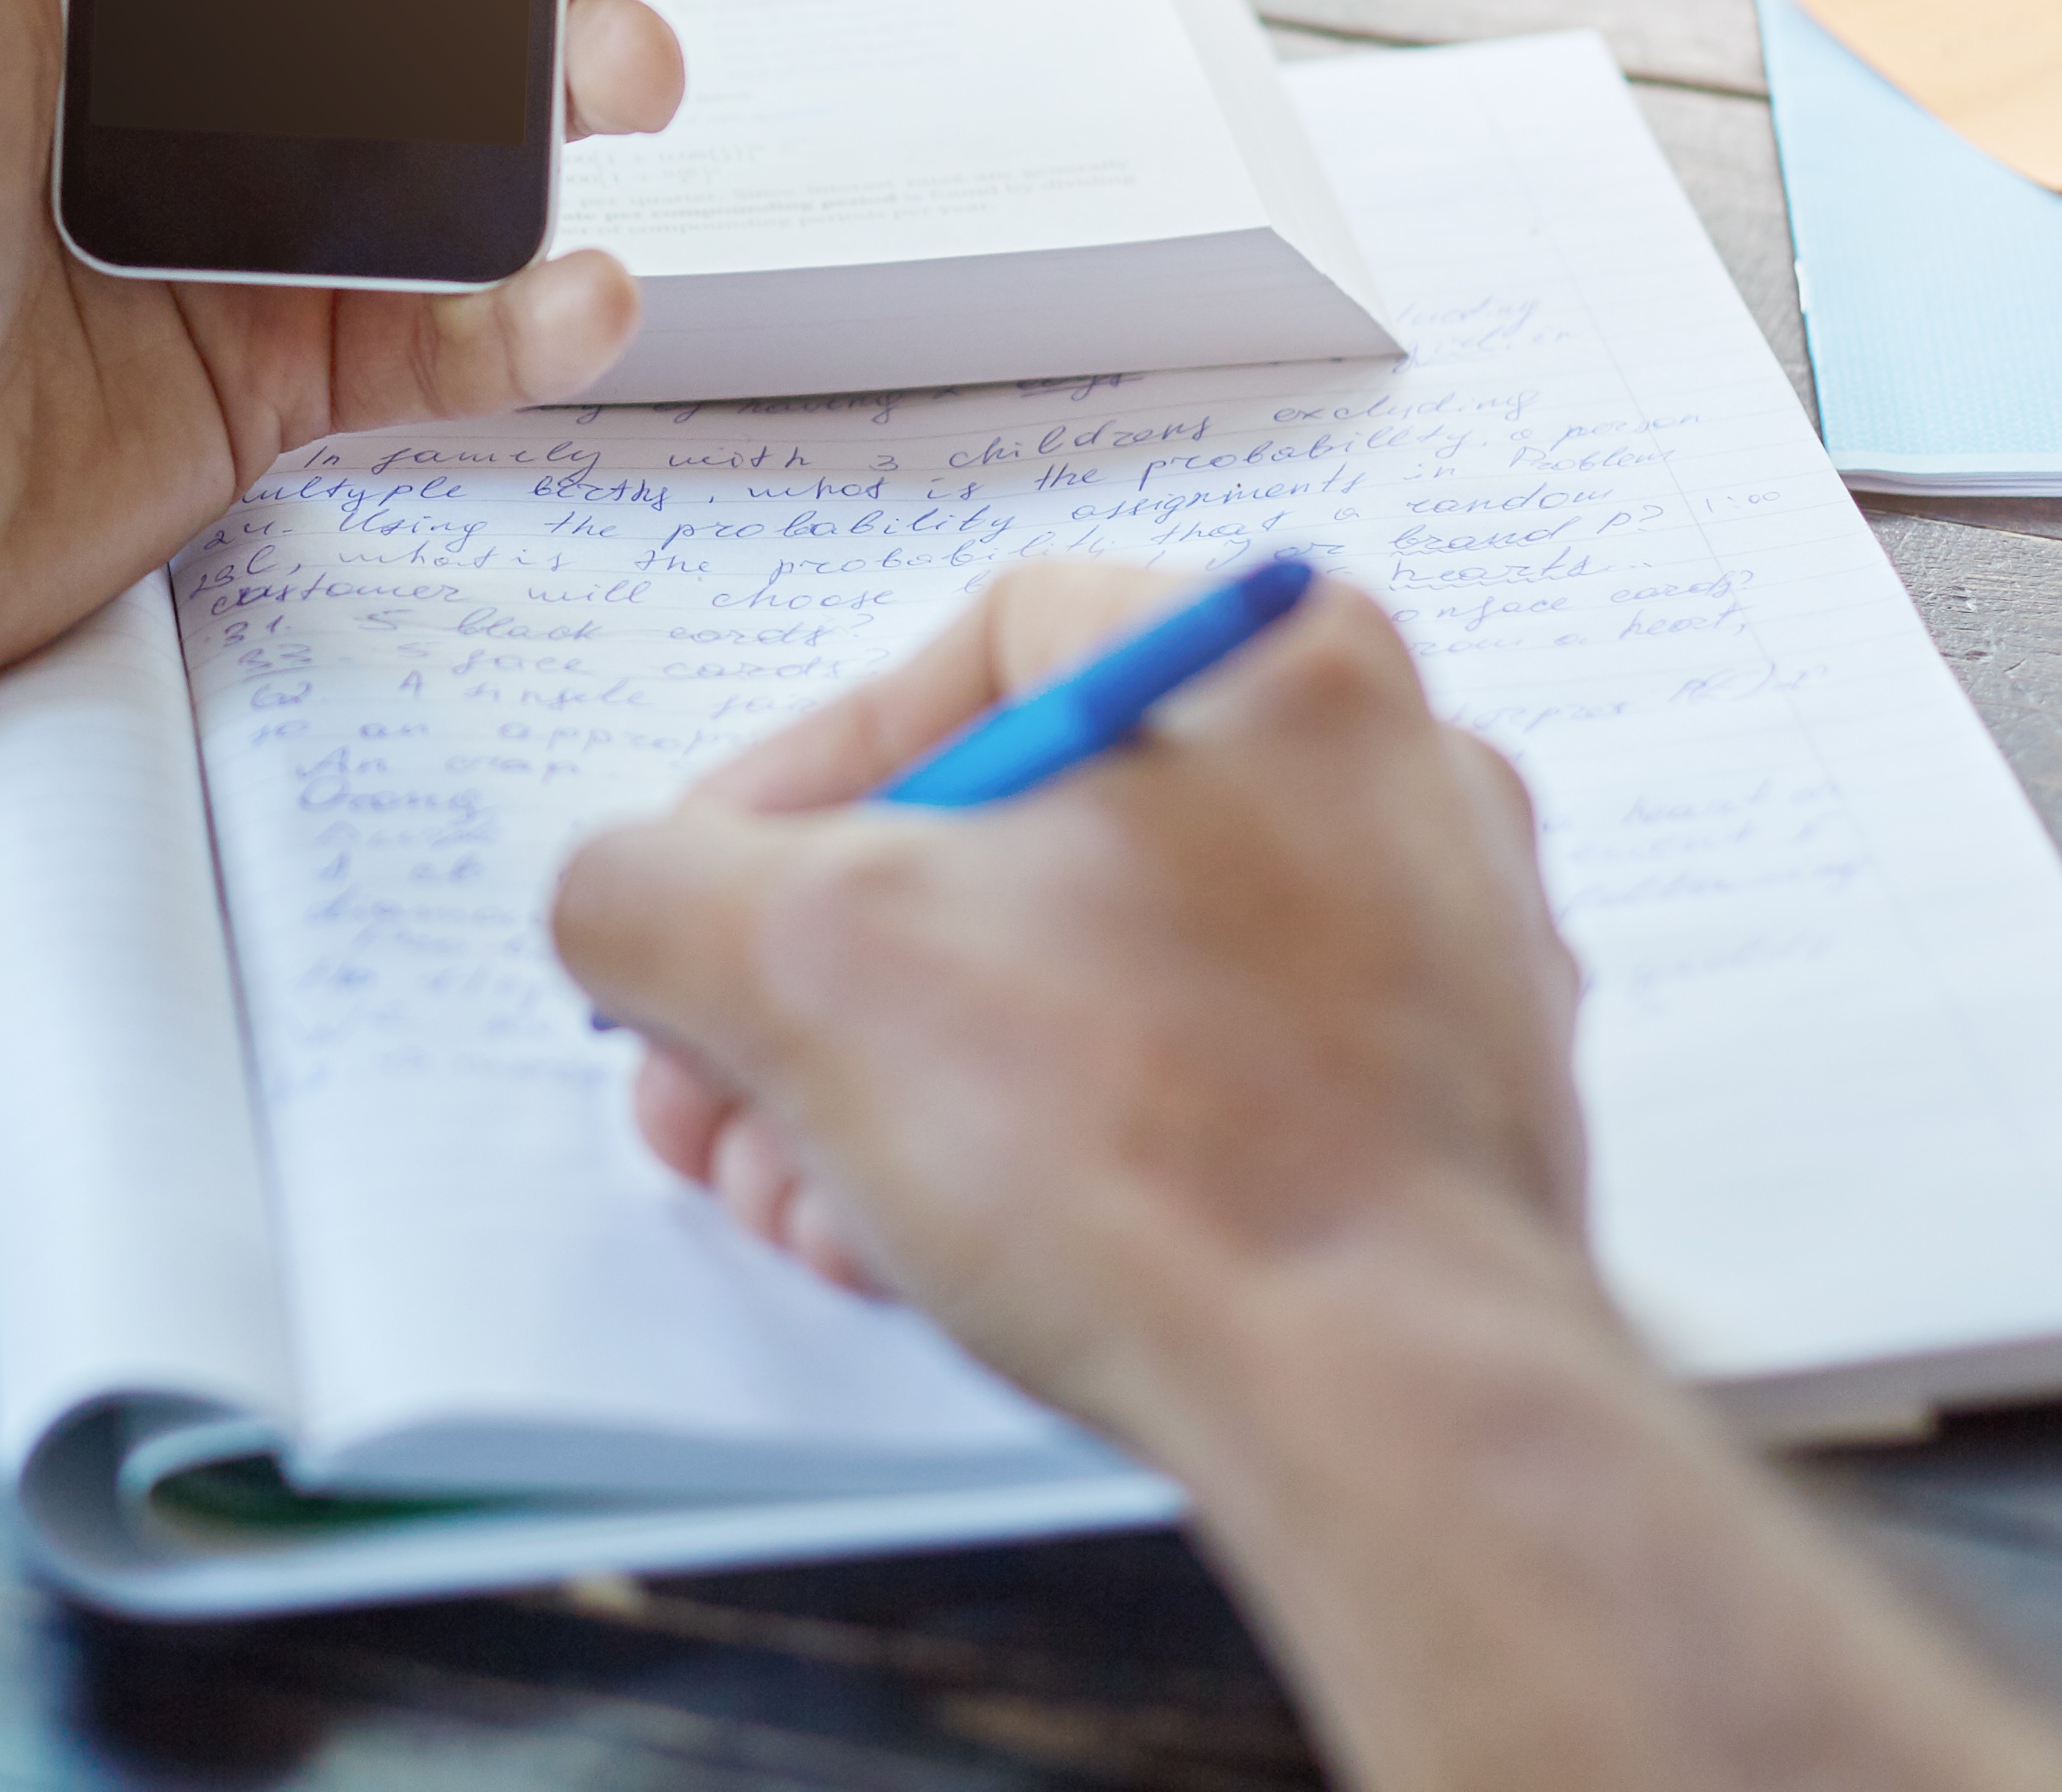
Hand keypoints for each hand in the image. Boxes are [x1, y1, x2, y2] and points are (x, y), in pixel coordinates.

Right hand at [548, 564, 1597, 1467]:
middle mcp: (1388, 780)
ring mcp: (1433, 960)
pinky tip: (948, 1249)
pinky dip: (1050, 1156)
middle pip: (1015, 840)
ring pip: (1092, 982)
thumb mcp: (796, 961)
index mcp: (1276, 660)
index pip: (968, 654)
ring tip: (816, 1200)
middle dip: (827, 982)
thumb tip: (626, 899)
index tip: (712, 894)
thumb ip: (650, 886)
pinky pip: (1193, 1092)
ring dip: (910, 1086)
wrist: (1384, 1407)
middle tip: (731, 1082)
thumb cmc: (1162, 1151)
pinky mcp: (1435, 1119)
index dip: (792, 779)